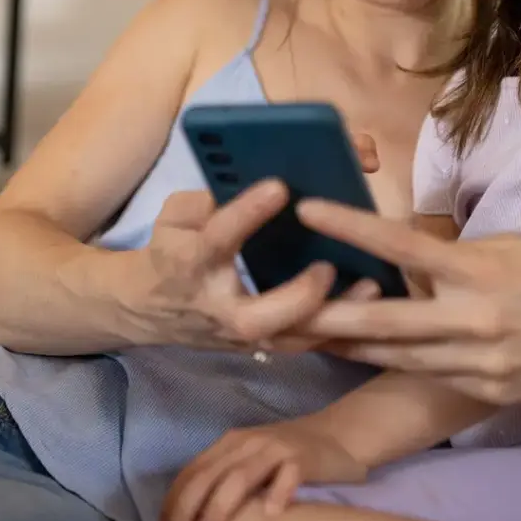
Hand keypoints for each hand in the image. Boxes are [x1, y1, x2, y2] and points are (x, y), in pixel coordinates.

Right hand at [125, 130, 380, 350]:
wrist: (148, 308)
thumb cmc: (172, 247)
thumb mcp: (177, 215)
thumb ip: (213, 198)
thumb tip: (265, 174)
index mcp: (189, 262)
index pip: (217, 239)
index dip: (246, 213)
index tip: (280, 186)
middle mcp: (216, 305)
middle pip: (254, 318)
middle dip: (295, 297)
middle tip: (328, 267)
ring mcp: (240, 334)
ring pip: (287, 341)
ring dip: (330, 317)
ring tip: (372, 287)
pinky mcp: (261, 346)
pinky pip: (302, 342)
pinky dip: (337, 325)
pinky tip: (371, 303)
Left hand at [160, 419, 366, 520]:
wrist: (337, 433)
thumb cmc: (285, 455)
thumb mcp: (249, 459)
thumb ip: (223, 478)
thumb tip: (187, 519)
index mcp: (230, 443)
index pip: (193, 472)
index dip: (175, 503)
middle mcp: (249, 442)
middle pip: (211, 475)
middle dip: (190, 510)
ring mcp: (277, 448)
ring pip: (241, 476)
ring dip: (220, 507)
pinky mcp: (303, 458)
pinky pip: (288, 475)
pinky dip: (277, 493)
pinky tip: (272, 514)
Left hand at [296, 201, 520, 405]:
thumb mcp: (510, 249)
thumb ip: (455, 257)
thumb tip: (407, 258)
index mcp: (480, 270)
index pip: (403, 246)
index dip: (351, 228)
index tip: (308, 210)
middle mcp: (474, 319)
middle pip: (383, 320)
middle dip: (324, 316)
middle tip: (274, 308)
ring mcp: (477, 363)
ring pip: (394, 356)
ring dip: (345, 346)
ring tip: (299, 335)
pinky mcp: (482, 393)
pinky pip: (426, 375)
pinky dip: (392, 362)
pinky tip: (360, 354)